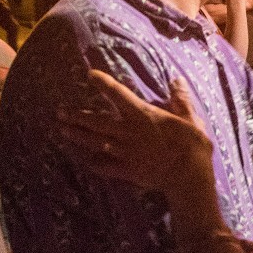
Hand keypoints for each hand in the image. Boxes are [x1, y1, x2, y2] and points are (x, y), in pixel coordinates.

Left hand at [57, 70, 213, 194]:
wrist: (189, 177)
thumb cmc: (193, 146)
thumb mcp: (191, 119)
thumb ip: (181, 100)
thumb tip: (177, 80)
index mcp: (143, 115)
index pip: (118, 95)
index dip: (103, 83)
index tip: (89, 74)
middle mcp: (128, 132)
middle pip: (97, 121)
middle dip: (77, 115)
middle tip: (59, 111)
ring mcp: (125, 152)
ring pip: (95, 142)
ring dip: (77, 135)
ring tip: (62, 130)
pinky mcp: (127, 170)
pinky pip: (105, 166)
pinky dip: (94, 163)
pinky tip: (85, 161)